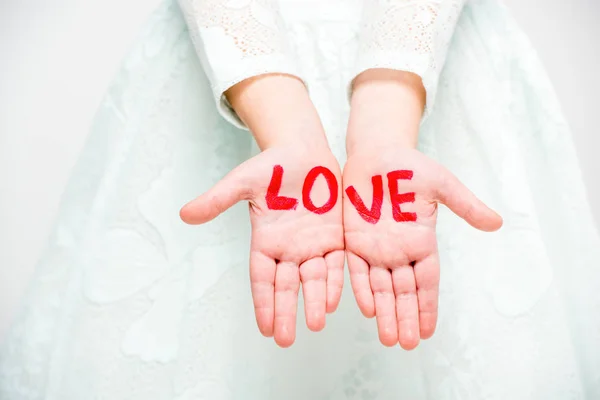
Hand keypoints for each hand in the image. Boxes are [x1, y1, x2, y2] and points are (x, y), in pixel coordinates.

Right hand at [180, 142, 343, 347]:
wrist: (303, 152)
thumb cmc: (270, 166)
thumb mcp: (242, 182)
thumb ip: (217, 199)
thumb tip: (184, 214)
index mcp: (265, 241)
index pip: (262, 279)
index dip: (263, 302)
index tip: (265, 327)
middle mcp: (288, 249)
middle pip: (286, 286)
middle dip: (286, 311)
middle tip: (285, 339)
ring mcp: (312, 244)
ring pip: (313, 279)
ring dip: (314, 302)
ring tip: (315, 324)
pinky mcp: (333, 236)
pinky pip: (335, 263)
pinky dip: (335, 281)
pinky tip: (336, 300)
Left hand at [343, 147, 501, 348]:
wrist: (377, 153)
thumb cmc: (411, 167)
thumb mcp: (442, 185)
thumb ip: (465, 205)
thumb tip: (497, 223)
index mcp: (422, 241)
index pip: (427, 282)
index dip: (428, 306)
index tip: (428, 331)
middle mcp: (400, 251)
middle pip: (404, 292)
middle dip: (406, 317)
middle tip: (407, 344)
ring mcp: (376, 247)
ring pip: (381, 287)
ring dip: (385, 313)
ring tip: (389, 338)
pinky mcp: (354, 240)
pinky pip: (357, 269)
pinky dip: (361, 289)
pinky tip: (367, 309)